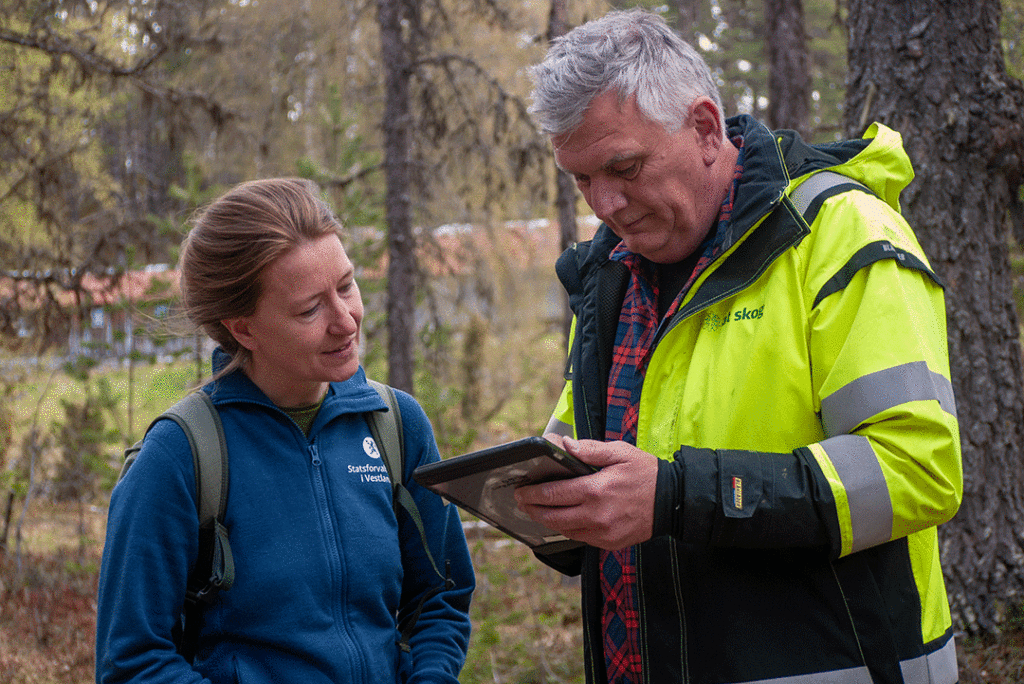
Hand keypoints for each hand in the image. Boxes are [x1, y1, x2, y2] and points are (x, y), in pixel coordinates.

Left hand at [514, 436, 657, 549]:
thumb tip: (564, 445)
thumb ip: (589, 450)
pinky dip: (567, 529)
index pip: (553, 494)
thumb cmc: (646, 473)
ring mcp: (602, 532)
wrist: (673, 501)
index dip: (532, 493)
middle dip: (532, 509)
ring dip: (546, 521)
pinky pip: (580, 538)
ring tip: (536, 511)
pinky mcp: (609, 543)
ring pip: (564, 530)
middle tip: (521, 502)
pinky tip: (561, 519)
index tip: (521, 490)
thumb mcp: (620, 452)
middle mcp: (596, 515)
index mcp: (595, 490)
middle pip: (552, 516)